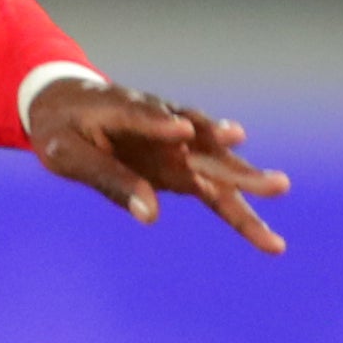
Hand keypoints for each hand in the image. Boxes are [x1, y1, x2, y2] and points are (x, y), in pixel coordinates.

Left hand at [29, 74, 289, 254]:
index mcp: (123, 109)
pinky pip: (210, 185)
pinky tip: (263, 237)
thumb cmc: (62, 130)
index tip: (182, 131)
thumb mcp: (67, 154)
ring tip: (280, 188)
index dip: (160, 123)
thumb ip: (109, 180)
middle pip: (201, 142)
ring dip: (245, 178)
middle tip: (264, 171)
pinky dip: (234, 205)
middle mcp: (162, 123)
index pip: (144, 115)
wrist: (65, 105)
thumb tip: (152, 215)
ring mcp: (176, 143)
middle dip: (229, 159)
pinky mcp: (180, 162)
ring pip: (216, 163)